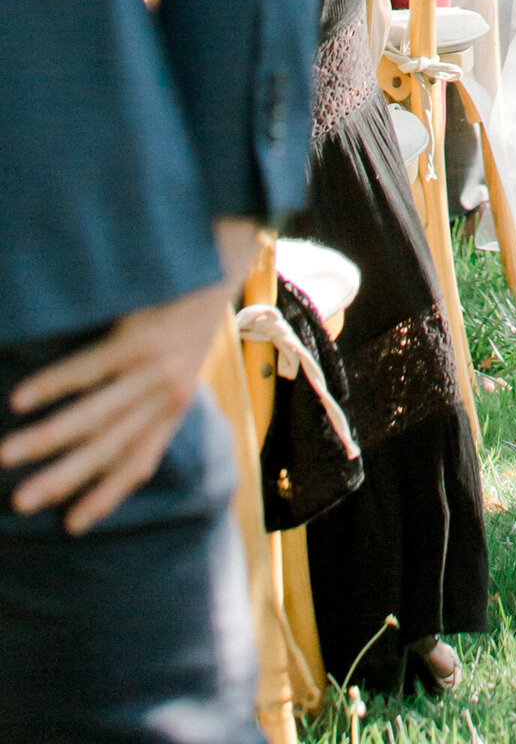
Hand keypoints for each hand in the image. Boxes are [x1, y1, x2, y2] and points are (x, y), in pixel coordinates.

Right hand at [3, 223, 250, 527]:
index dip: (106, 496)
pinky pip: (88, 370)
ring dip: (44, 439)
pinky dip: (52, 385)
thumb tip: (101, 433)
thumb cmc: (189, 318)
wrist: (221, 262)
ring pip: (91, 415)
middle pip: (107, 449)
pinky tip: (20, 398)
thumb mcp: (180, 366)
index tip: (72, 525)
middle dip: (61, 479)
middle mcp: (167, 396)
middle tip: (20, 502)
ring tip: (5, 454)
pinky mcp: (140, 338)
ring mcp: (154, 369)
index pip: (139, 463)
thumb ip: (149, 400)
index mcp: (176, 408)